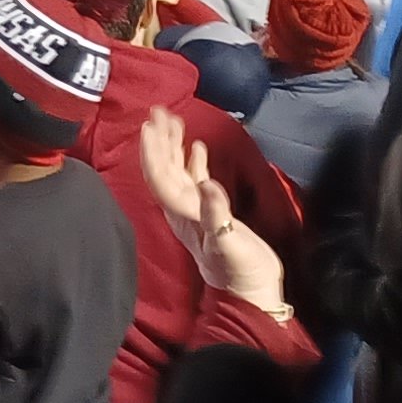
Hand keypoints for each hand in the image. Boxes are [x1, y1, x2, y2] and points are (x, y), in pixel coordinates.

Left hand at [136, 105, 287, 313]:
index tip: (150, 125)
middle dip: (159, 140)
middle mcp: (182, 209)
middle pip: (164, 168)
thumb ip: (216, 215)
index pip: (160, 176)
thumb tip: (207, 183)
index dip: (153, 151)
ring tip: (173, 120)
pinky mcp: (210, 211)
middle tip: (159, 110)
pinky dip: (194, 161)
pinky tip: (196, 146)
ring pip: (177, 170)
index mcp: (182, 213)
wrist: (251, 292)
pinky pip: (196, 180)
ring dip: (173, 146)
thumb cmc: (240, 271)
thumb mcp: (229, 244)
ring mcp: (194, 209)